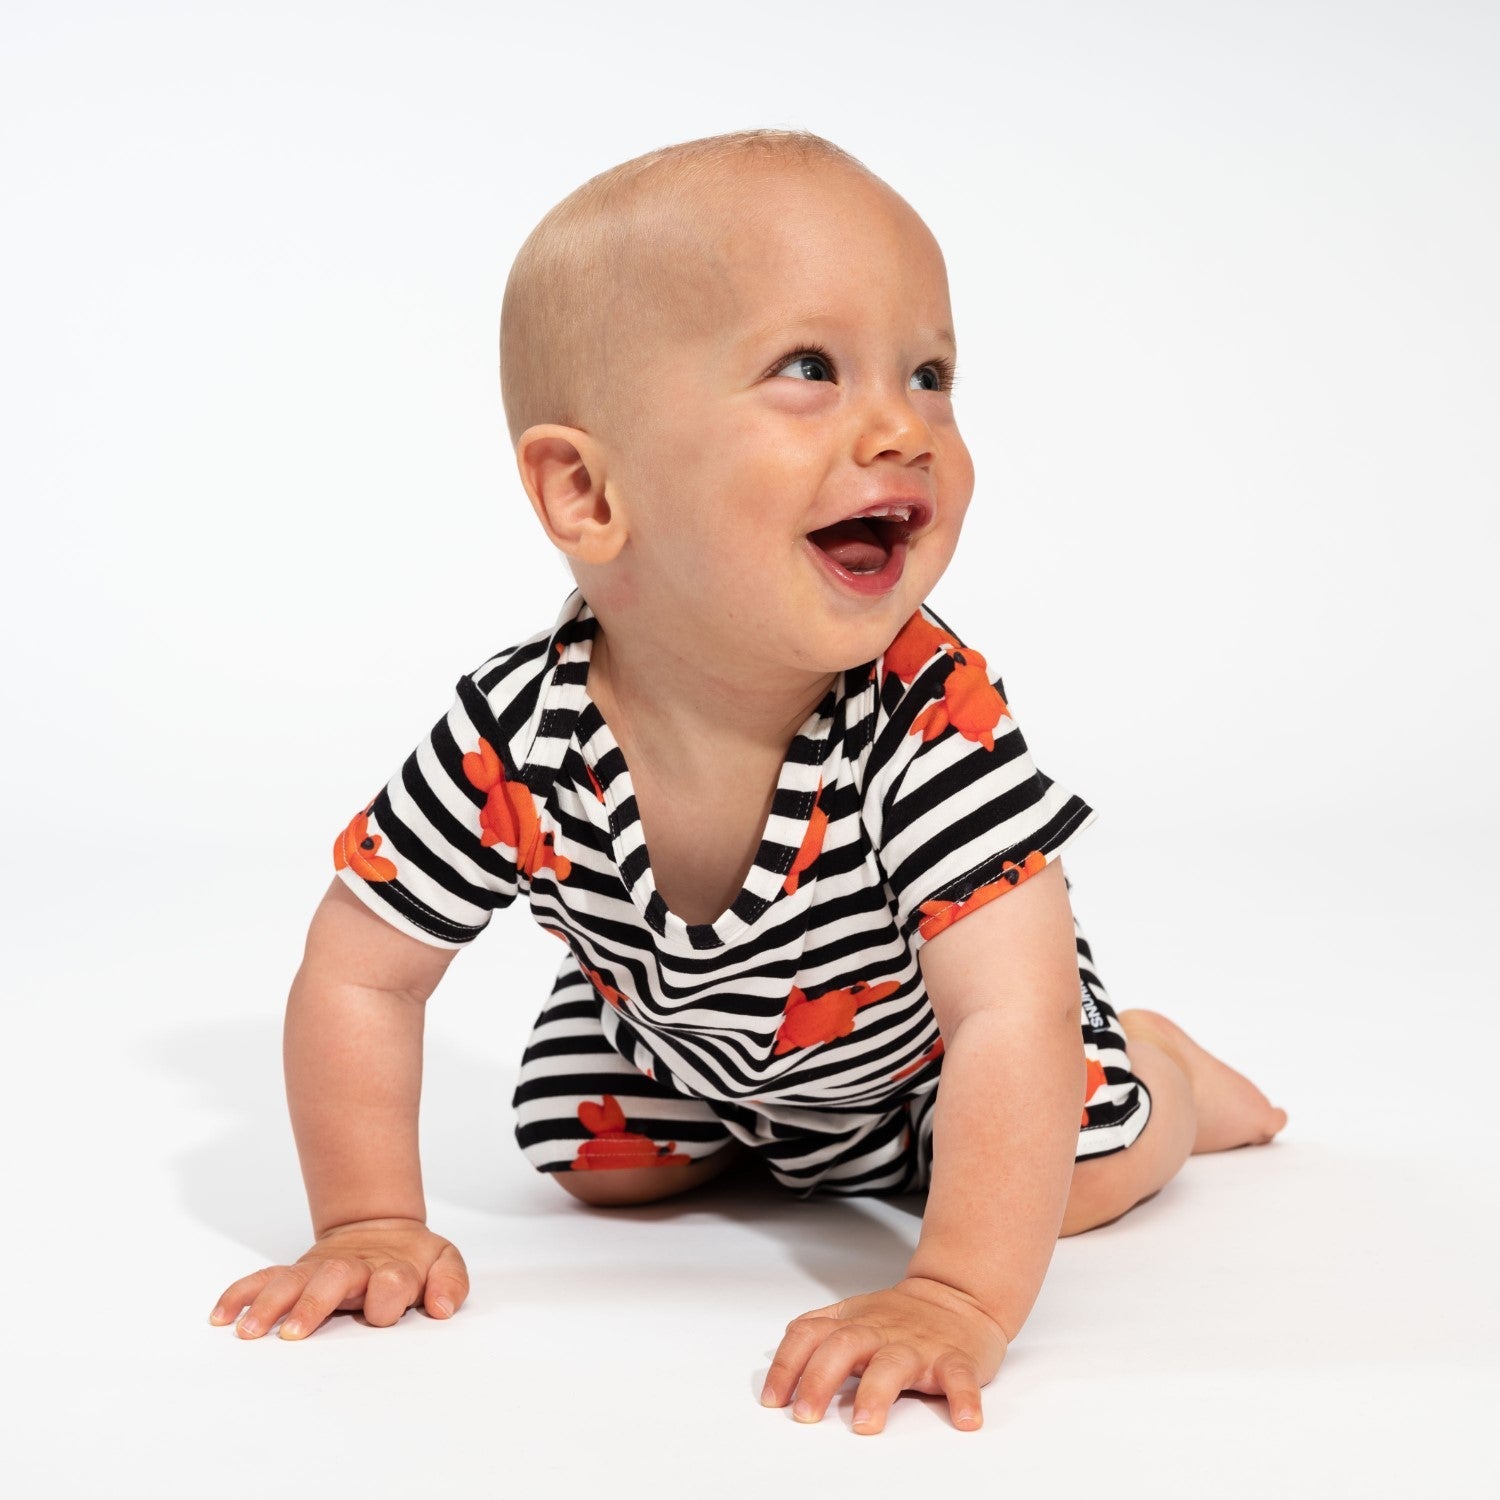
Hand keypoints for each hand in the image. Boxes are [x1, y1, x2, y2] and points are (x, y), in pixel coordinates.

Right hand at [207, 1217, 469, 1339]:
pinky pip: (264, 1279)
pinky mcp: (297, 1274)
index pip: (391, 1282)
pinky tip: (221, 1315)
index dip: (390, 1294)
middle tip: (292, 1333)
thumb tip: (442, 1307)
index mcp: (391, 1268)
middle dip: (312, 1305)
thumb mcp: (444, 1261)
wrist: (380, 1228)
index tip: (384, 1305)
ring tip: (248, 1331)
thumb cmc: (412, 1258)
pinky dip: (241, 1293)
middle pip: (332, 1280)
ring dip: (268, 1304)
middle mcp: (351, 1269)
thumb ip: (450, 1282)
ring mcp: (320, 1271)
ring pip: (291, 1282)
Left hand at [760, 1276, 1008, 1434]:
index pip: (809, 1335)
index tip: (773, 1399)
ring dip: (877, 1392)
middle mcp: (880, 1332)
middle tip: (806, 1415)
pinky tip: (965, 1419)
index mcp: (852, 1323)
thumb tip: (778, 1357)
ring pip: (894, 1364)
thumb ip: (816, 1330)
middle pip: (843, 1347)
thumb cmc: (900, 1316)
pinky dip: (963, 1397)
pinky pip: (959, 1377)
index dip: (787, 1365)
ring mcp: (917, 1346)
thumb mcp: (851, 1314)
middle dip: (820, 1379)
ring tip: (865, 1423)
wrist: (957, 1295)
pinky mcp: (955, 1359)